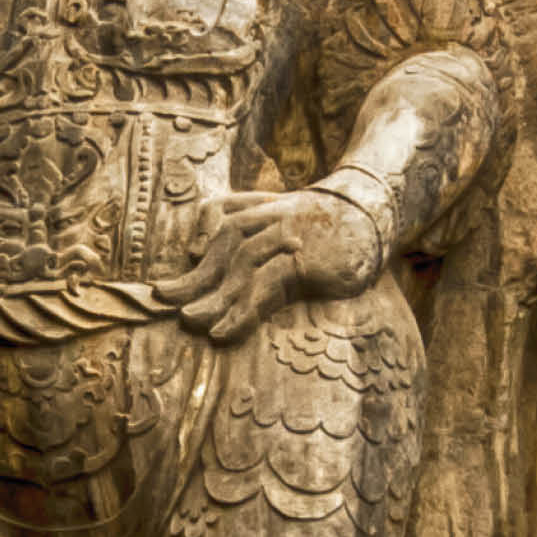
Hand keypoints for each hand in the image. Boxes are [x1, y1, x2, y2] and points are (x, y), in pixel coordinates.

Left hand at [151, 190, 385, 343]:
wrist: (373, 208)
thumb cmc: (323, 219)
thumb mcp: (284, 212)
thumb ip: (246, 219)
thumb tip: (199, 248)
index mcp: (259, 207)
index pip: (215, 222)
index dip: (191, 250)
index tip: (167, 283)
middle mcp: (268, 218)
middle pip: (221, 246)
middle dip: (192, 277)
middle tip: (163, 301)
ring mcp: (286, 237)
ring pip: (239, 266)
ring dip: (211, 297)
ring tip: (190, 320)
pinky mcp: (304, 261)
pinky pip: (264, 287)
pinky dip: (240, 310)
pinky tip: (223, 329)